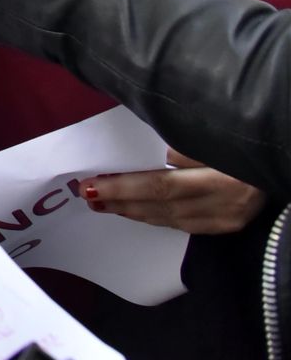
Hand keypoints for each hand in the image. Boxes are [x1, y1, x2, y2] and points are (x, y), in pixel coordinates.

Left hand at [85, 148, 266, 233]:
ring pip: (170, 218)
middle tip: (87, 194)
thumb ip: (184, 147)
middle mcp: (226, 203)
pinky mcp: (229, 224)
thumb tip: (152, 156)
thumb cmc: (244, 138)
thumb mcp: (215, 135)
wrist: (281, 160)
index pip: (161, 185)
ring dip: (133, 210)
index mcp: (223, 176)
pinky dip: (155, 217)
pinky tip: (136, 212)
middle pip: (162, 204)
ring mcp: (228, 218)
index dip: (124, 187)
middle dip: (121, 200)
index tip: (91, 184)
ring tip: (102, 203)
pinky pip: (183, 224)